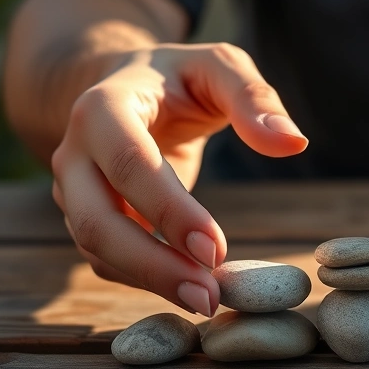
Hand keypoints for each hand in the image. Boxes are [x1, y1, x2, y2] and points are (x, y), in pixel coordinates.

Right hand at [51, 43, 307, 313]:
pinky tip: (191, 288)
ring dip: (149, 280)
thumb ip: (255, 98)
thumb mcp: (220, 67)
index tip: (216, 249)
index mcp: (104, 106)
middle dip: (151, 265)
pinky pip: (107, 259)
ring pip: (97, 248)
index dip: (169, 211)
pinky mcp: (87, 216)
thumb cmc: (182, 77)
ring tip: (208, 301)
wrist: (130, 85)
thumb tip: (293, 142)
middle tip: (209, 298)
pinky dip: (144, 280)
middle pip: (96, 219)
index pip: (129, 162)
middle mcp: (75, 151)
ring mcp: (74, 189)